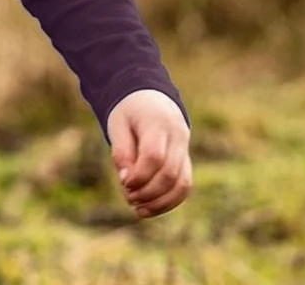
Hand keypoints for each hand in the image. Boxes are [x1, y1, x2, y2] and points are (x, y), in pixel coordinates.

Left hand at [106, 89, 192, 218]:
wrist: (149, 97)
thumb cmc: (129, 111)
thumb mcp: (118, 124)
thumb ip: (121, 151)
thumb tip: (127, 182)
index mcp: (158, 121)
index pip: (154, 156)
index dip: (139, 175)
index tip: (124, 183)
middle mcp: (178, 135)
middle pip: (170, 173)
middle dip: (148, 191)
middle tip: (128, 197)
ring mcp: (185, 148)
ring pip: (182, 184)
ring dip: (160, 202)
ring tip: (138, 208)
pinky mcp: (186, 160)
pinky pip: (185, 185)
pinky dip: (169, 201)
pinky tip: (149, 208)